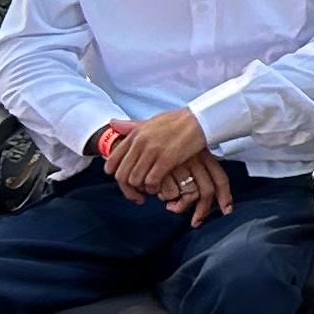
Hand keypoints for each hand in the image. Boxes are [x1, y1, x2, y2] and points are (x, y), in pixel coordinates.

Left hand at [101, 105, 218, 204]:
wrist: (201, 118)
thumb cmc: (177, 120)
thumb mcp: (150, 121)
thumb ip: (131, 126)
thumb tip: (112, 123)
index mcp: (135, 134)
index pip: (112, 161)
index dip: (115, 175)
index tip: (123, 181)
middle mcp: (140, 142)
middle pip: (122, 175)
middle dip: (127, 189)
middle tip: (136, 195)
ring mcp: (153, 151)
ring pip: (135, 180)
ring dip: (141, 189)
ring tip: (150, 189)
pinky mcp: (167, 159)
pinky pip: (151, 181)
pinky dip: (153, 188)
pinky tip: (159, 188)